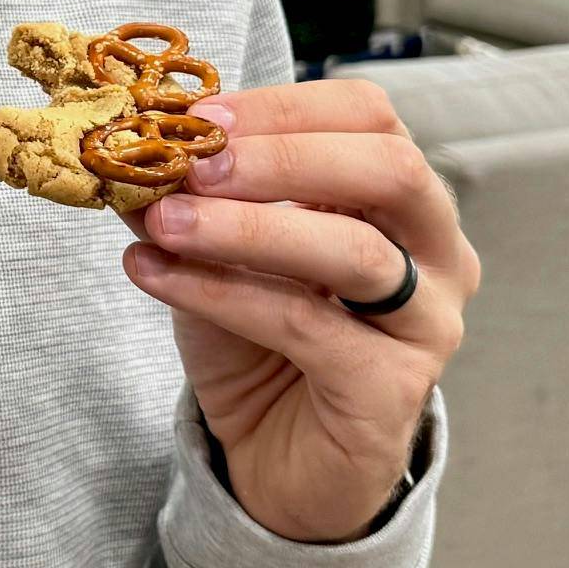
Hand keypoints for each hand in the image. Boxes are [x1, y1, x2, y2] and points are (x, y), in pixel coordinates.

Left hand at [120, 79, 473, 543]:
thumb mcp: (218, 251)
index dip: (285, 106)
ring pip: (354, 251)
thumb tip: (131, 142)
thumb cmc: (261, 342)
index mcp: (404, 200)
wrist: (276, 461)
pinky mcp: (394, 390)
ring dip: (246, 228)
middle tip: (191, 163)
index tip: (197, 117)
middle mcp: (437, 254)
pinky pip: (307, 325)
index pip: (369, 116)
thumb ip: (191, 197)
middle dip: (281, 156)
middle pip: (388, 169)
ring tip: (163, 220)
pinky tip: (156, 273)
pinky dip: (221, 293)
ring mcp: (427, 324)